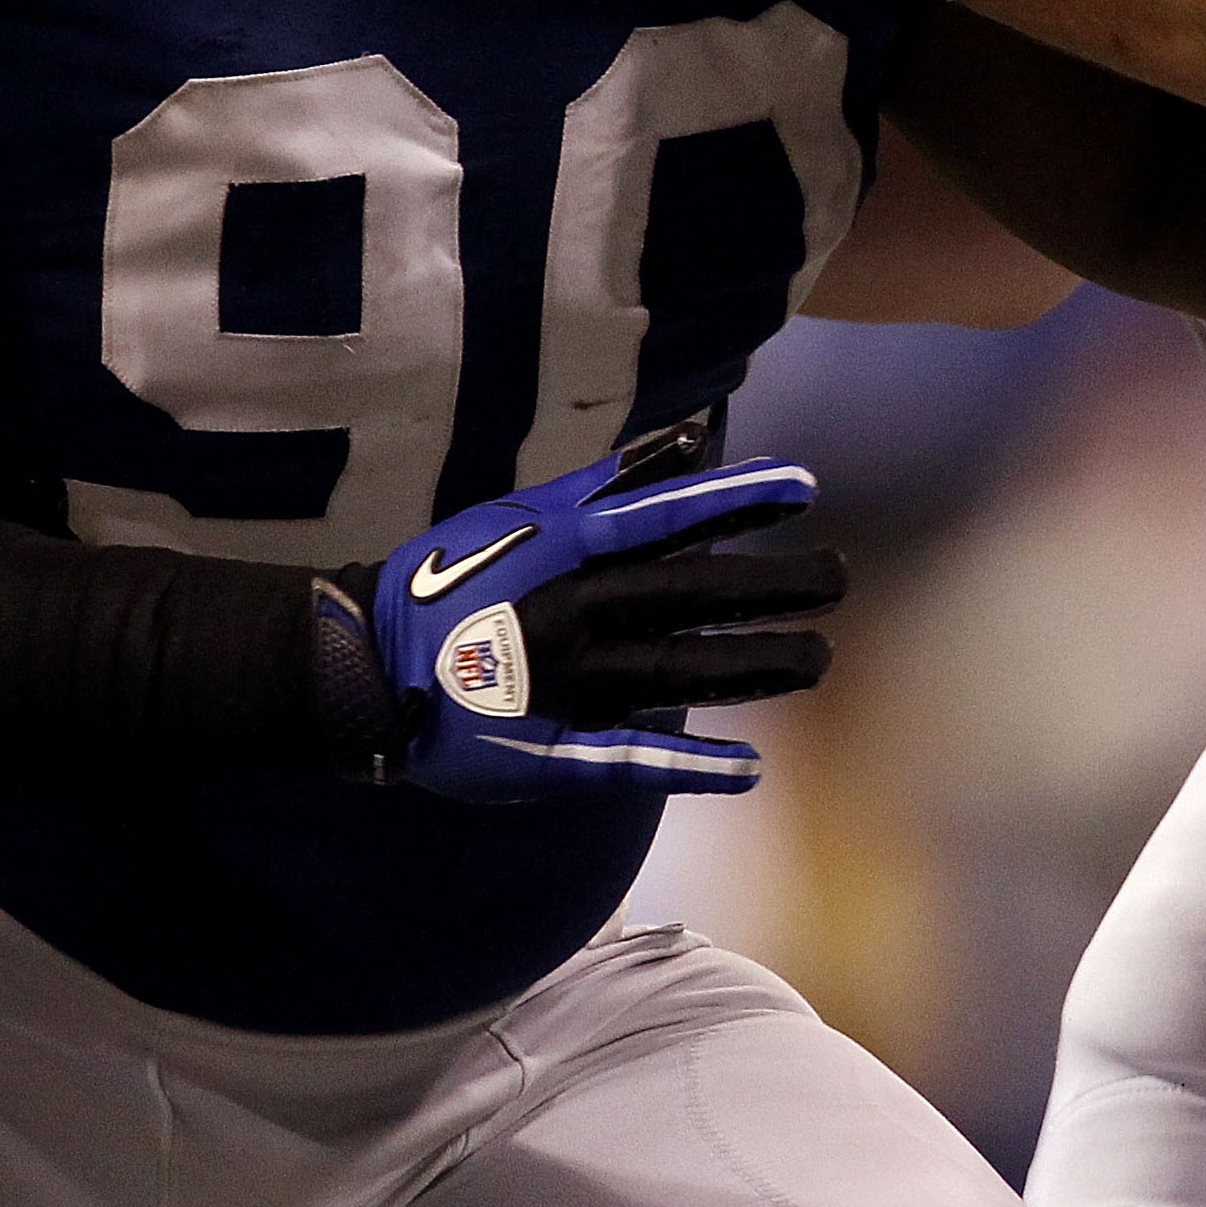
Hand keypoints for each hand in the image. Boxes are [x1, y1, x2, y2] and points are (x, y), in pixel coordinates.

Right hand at [339, 431, 846, 805]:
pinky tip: (751, 769)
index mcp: (566, 551)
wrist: (367, 664)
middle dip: (771, 587)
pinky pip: (630, 760)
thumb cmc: (450, 579)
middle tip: (838, 578)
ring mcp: (569, 684)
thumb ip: (610, 482)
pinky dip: (691, 767)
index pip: (668, 518)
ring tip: (818, 656)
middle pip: (693, 595)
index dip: (739, 500)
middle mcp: (577, 612)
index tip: (808, 487)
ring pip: (680, 672)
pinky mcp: (554, 749)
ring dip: (754, 665)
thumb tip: (690, 437)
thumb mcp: (525, 514)